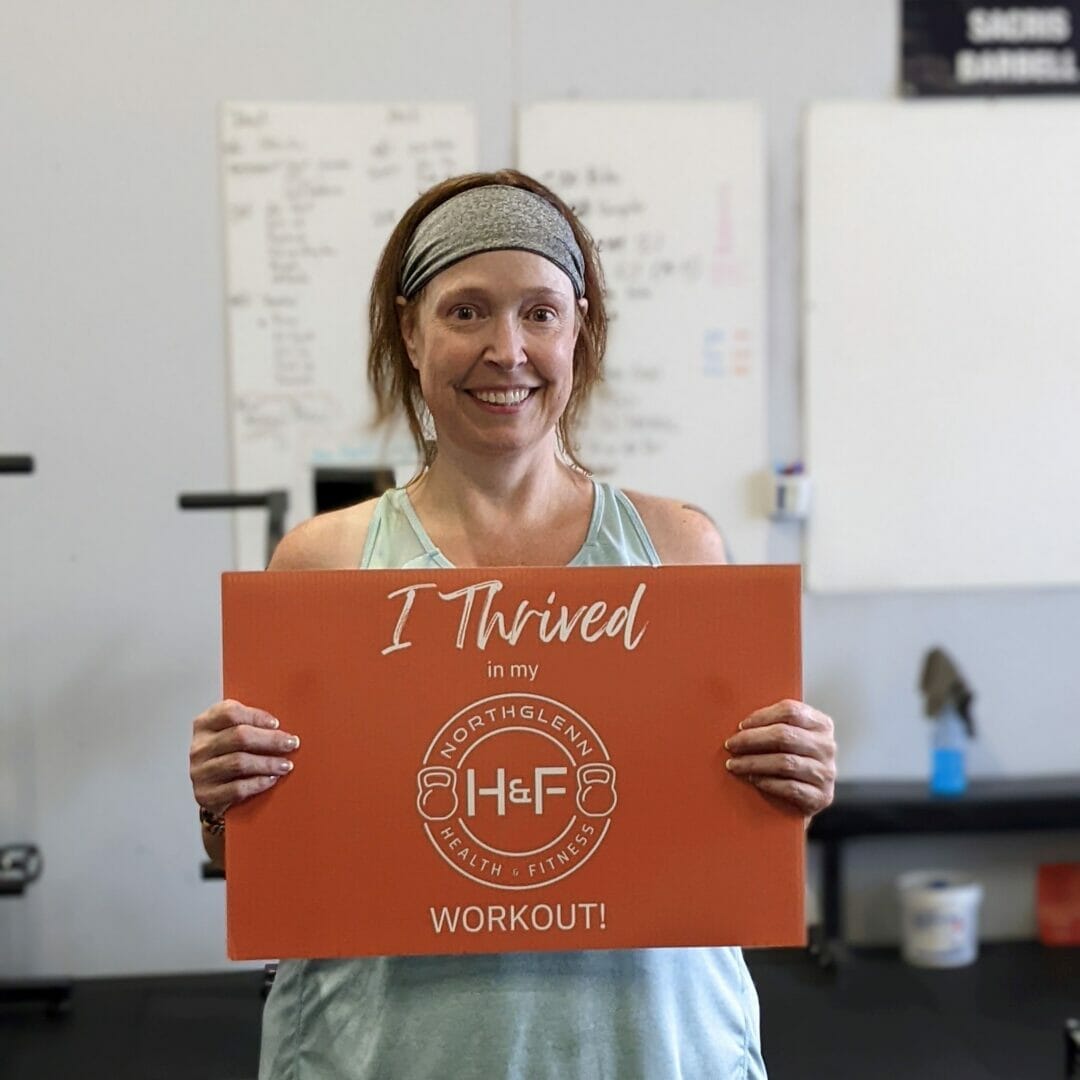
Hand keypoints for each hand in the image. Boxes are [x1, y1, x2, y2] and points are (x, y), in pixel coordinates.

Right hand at [189, 699, 299, 817]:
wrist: (209, 792)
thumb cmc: (226, 756)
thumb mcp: (230, 735)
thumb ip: (249, 725)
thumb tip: (280, 726)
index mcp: (205, 725)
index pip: (229, 712)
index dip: (256, 716)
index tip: (276, 723)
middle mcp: (200, 747)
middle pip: (239, 737)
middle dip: (271, 740)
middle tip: (291, 743)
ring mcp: (200, 772)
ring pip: (239, 762)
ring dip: (268, 763)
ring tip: (285, 764)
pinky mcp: (207, 795)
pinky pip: (237, 788)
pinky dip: (258, 783)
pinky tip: (272, 779)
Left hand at [723, 699, 835, 817]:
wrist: (804, 800)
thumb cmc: (789, 761)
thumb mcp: (789, 739)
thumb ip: (773, 725)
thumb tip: (741, 723)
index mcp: (821, 724)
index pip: (790, 711)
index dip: (762, 716)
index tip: (741, 725)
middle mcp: (827, 746)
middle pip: (785, 735)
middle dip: (752, 739)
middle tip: (731, 745)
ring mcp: (826, 772)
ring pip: (785, 762)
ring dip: (753, 762)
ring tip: (734, 764)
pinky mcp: (822, 796)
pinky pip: (790, 787)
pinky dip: (767, 782)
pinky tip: (753, 779)